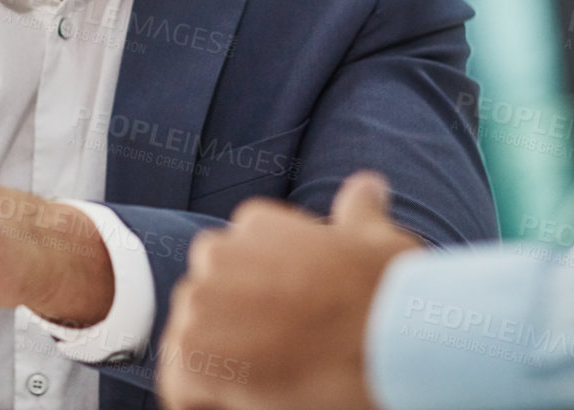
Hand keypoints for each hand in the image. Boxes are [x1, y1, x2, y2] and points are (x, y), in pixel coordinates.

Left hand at [159, 172, 423, 409]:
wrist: (391, 342)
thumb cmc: (389, 296)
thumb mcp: (379, 239)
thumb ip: (359, 211)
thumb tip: (369, 185)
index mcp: (255, 223)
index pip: (233, 267)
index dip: (261, 305)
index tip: (294, 324)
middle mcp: (218, 254)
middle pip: (208, 306)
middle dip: (233, 334)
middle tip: (284, 358)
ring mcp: (200, 302)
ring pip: (192, 347)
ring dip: (222, 371)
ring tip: (274, 380)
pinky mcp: (192, 354)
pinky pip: (182, 389)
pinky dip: (208, 404)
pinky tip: (254, 400)